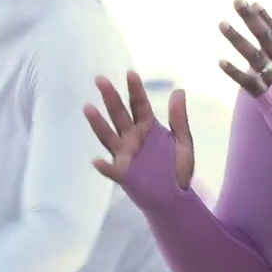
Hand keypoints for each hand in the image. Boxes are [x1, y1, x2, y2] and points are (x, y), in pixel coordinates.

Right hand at [85, 71, 194, 188]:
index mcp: (148, 127)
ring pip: (108, 136)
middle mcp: (132, 137)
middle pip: (119, 114)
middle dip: (110, 97)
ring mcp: (125, 155)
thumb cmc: (178, 169)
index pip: (139, 104)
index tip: (130, 73)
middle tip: (100, 79)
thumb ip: (179, 119)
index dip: (135, 89)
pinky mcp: (123, 174)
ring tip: (88, 108)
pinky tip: (96, 161)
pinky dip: (104, 166)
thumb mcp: (183, 142)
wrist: (176, 197)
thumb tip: (179, 90)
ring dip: (98, 123)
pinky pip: (111, 169)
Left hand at [219, 0, 271, 96]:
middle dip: (251, 18)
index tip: (255, 3)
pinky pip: (250, 82)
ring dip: (237, 38)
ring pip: (255, 55)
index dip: (266, 19)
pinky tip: (221, 61)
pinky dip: (235, 72)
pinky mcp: (270, 99)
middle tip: (237, 0)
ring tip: (222, 23)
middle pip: (267, 38)